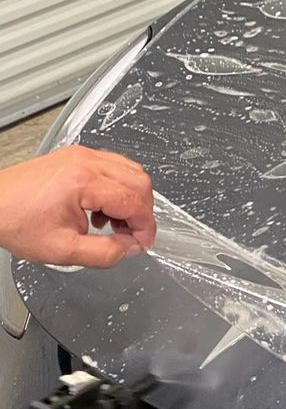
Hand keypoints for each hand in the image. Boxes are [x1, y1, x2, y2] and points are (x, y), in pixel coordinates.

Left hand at [0, 146, 155, 267]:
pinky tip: (103, 209)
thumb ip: (106, 253)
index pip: (135, 202)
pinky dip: (119, 189)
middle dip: (143, 212)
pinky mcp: (75, 156)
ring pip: (131, 171)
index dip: (145, 227)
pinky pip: (114, 167)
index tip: (142, 244)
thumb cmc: (17, 222)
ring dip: (132, 199)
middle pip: (139, 182)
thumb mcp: (65, 251)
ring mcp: (81, 155)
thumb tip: (131, 248)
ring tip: (116, 223)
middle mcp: (85, 162)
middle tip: (132, 235)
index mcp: (84, 182)